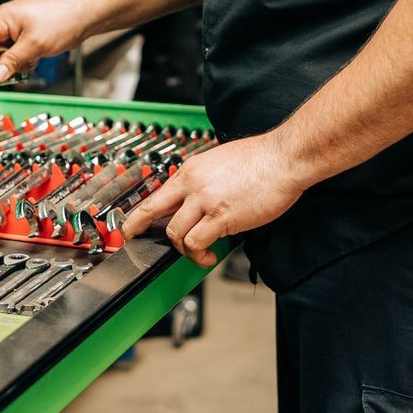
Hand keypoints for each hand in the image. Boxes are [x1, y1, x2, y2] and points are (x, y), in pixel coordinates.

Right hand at [0, 0, 95, 83]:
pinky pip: (12, 54)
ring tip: (27, 64)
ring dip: (9, 65)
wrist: (84, 16)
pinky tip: (33, 60)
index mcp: (3, 17)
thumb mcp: (35, 44)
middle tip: (1, 78)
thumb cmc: (63, 19)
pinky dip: (20, 62)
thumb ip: (12, 61)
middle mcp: (5, 22)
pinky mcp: (24, 37)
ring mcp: (14, 30)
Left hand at [120, 132, 308, 267]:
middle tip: (141, 242)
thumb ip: (203, 180)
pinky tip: (210, 255)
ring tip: (199, 253)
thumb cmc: (260, 159)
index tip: (130, 227)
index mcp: (190, 170)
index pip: (155, 195)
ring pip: (175, 233)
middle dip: (143, 231)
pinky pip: (197, 242)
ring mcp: (205, 201)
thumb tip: (196, 199)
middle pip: (155, 213)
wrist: (283, 157)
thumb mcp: (219, 161)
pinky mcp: (222, 217)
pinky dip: (200, 254)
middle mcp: (193, 184)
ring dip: (184, 249)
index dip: (137, 215)